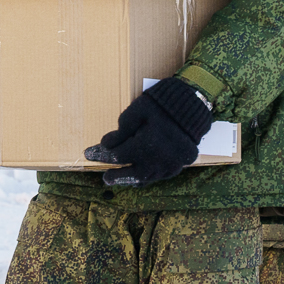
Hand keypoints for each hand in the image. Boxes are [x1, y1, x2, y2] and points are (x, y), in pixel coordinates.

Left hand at [90, 77, 213, 186]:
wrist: (194, 105)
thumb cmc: (163, 104)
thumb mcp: (139, 109)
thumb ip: (122, 128)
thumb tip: (107, 144)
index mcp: (145, 145)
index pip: (117, 156)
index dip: (101, 155)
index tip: (89, 154)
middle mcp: (157, 159)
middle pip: (131, 174)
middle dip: (116, 176)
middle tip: (105, 178)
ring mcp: (170, 164)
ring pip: (147, 177)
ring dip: (132, 178)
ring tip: (122, 179)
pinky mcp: (180, 165)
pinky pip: (161, 176)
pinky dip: (149, 177)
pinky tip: (143, 175)